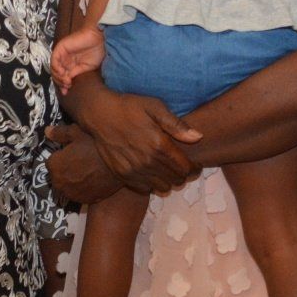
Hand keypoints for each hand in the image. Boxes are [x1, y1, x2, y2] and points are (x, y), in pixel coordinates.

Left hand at [45, 125, 120, 204]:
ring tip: (88, 171)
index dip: (62, 156)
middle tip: (81, 161)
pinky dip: (83, 189)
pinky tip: (93, 180)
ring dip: (73, 180)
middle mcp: (59, 182)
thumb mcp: (77, 132)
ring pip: (68, 185)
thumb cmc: (96, 146)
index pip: (52, 161)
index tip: (72, 152)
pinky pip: (79, 194)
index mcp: (53, 165)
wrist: (120, 164)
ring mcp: (71, 194)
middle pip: (59, 175)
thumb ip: (60, 133)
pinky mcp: (84, 201)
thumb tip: (47, 132)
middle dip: (66, 169)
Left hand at [51, 27, 105, 90]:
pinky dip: (57, 68)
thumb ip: (76, 73)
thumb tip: (68, 82)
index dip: (62, 85)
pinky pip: (54, 60)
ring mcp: (62, 54)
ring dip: (58, 77)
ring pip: (53, 68)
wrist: (99, 38)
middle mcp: (65, 59)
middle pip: (56, 73)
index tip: (66, 92)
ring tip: (66, 81)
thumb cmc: (96, 50)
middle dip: (60, 82)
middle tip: (66, 87)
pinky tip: (64, 73)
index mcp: (71, 64)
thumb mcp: (87, 67)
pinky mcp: (60, 48)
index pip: (62, 76)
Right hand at [66, 87, 201, 194]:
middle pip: (176, 179)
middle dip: (183, 174)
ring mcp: (134, 170)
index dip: (194, 167)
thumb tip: (198, 137)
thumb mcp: (155, 107)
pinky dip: (152, 183)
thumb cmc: (129, 107)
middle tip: (182, 166)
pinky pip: (145, 189)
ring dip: (168, 180)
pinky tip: (151, 172)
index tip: (195, 164)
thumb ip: (176, 125)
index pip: (186, 167)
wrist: (99, 114)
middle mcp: (147, 161)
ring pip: (162, 187)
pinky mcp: (122, 175)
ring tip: (167, 170)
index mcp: (159, 144)